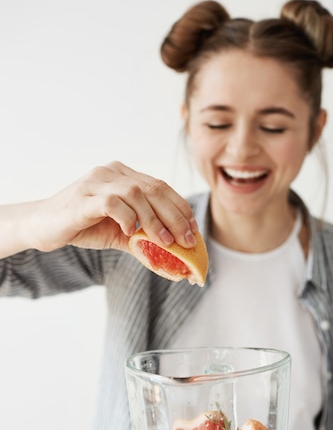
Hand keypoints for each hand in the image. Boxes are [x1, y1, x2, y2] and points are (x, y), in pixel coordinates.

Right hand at [33, 161, 198, 253]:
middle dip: (175, 216)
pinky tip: (131, 233)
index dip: (180, 207)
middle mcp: (112, 172)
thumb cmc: (81, 227)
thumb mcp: (118, 234)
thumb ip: (143, 239)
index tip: (193, 228)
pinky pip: (112, 202)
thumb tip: (171, 257)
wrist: (43, 227)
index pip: (160, 186)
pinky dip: (127, 218)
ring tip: (165, 241)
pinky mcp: (83, 197)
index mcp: (123, 175)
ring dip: (155, 220)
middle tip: (186, 239)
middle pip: (154, 189)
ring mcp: (96, 181)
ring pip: (137, 194)